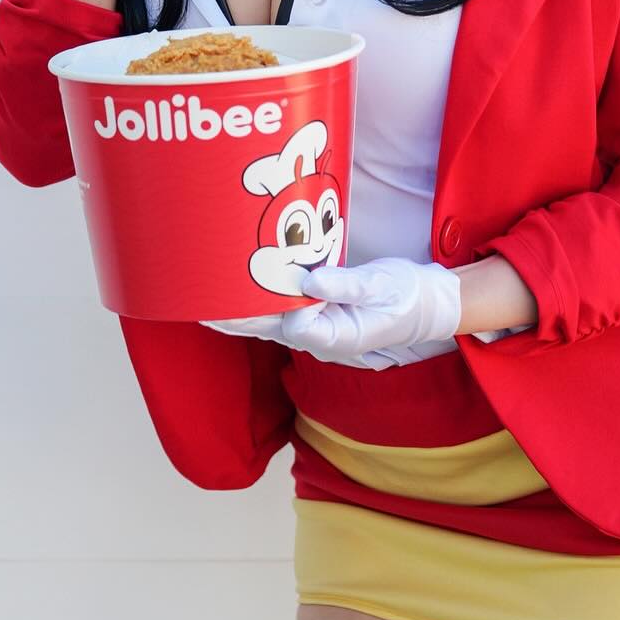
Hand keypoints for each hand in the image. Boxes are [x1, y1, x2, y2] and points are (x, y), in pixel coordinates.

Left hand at [201, 256, 463, 368]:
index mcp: (335, 335)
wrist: (423, 305)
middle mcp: (318, 337)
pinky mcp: (314, 316)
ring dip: (236, 309)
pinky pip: (276, 313)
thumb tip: (310, 282)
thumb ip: (346, 285)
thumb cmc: (405, 295)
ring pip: (267, 322)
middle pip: (266, 326)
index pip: (288, 324)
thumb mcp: (381, 285)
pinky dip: (252, 304)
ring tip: (200, 296)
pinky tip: (230, 296)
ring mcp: (314, 329)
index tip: (234, 290)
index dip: (261, 307)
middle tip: (196, 295)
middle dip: (232, 313)